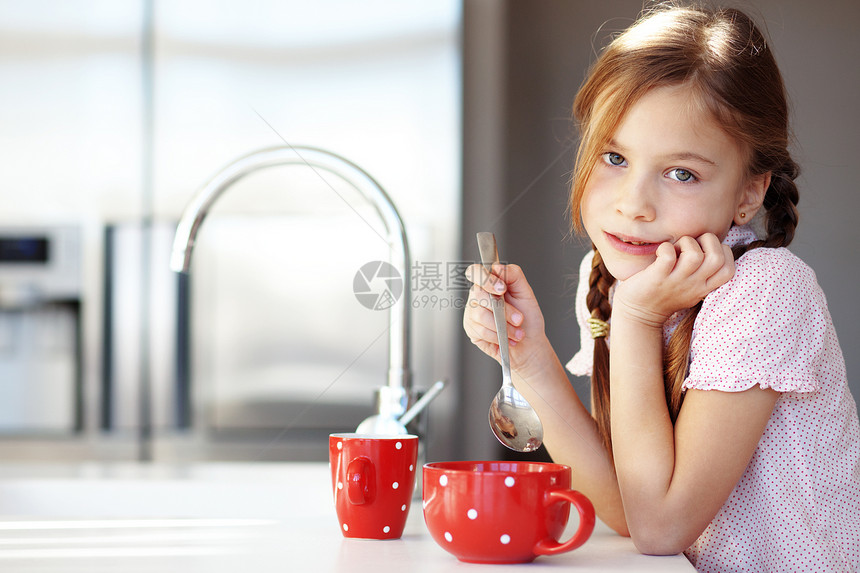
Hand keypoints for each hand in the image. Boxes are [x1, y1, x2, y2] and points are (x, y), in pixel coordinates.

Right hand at [462, 262, 548, 376]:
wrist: (529, 343)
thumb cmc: (527, 318)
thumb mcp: (526, 293)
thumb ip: (514, 275)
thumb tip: (497, 266)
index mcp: (489, 283)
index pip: (476, 272)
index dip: (486, 279)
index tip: (502, 289)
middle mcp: (477, 296)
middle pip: (480, 295)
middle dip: (504, 310)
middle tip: (519, 319)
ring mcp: (472, 313)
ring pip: (481, 315)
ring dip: (503, 326)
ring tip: (516, 333)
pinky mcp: (471, 329)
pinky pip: (481, 331)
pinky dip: (498, 336)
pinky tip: (506, 338)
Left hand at [612, 233, 734, 326]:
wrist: (637, 314)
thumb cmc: (663, 294)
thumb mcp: (690, 289)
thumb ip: (702, 274)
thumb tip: (707, 247)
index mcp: (703, 287)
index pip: (729, 269)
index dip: (723, 252)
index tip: (706, 250)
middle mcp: (693, 285)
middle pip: (717, 258)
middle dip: (708, 241)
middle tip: (691, 245)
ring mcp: (676, 281)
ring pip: (695, 255)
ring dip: (685, 243)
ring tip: (675, 249)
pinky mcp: (658, 278)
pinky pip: (669, 256)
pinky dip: (665, 248)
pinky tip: (660, 253)